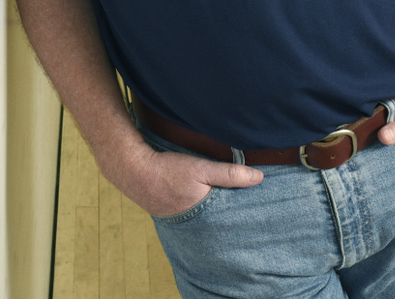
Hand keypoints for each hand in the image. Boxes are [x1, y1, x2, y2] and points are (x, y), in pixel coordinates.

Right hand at [103, 145, 263, 217]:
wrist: (133, 171)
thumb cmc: (168, 170)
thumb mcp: (202, 168)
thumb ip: (230, 174)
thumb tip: (259, 178)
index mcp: (205, 215)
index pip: (232, 222)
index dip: (245, 219)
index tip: (261, 219)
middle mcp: (195, 224)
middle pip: (221, 226)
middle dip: (233, 224)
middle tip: (251, 223)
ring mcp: (183, 222)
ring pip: (208, 223)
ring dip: (217, 219)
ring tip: (233, 218)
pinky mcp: (174, 216)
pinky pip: (195, 219)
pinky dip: (202, 216)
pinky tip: (206, 211)